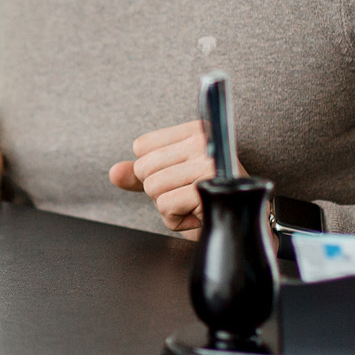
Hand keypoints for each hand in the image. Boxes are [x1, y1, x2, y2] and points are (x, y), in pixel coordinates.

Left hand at [108, 119, 243, 238]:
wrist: (240, 224)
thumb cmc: (205, 199)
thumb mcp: (170, 181)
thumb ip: (140, 174)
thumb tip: (114, 172)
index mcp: (195, 130)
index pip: (141, 147)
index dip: (153, 170)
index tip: (180, 178)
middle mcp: (204, 140)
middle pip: (144, 168)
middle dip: (159, 191)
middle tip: (188, 195)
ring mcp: (207, 163)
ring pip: (152, 188)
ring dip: (168, 207)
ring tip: (193, 205)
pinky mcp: (207, 188)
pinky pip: (165, 206)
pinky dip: (176, 220)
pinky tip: (197, 216)